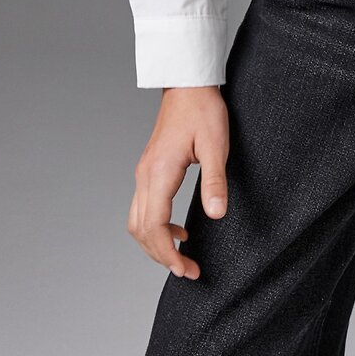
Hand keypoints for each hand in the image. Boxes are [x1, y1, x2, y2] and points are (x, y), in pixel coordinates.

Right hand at [127, 85, 229, 278]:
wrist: (188, 84)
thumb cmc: (203, 110)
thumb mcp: (216, 146)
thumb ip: (215, 181)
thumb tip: (216, 215)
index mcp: (160, 172)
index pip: (154, 226)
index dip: (167, 254)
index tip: (186, 270)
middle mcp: (146, 175)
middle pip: (140, 229)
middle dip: (160, 255)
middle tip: (188, 271)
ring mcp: (145, 171)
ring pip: (138, 220)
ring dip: (155, 243)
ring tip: (182, 256)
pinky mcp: (150, 168)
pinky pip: (144, 207)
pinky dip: (155, 226)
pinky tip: (179, 229)